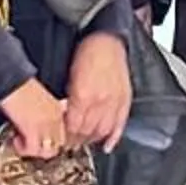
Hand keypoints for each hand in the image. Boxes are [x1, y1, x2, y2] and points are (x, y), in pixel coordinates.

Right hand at [0, 80, 68, 159]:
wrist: (12, 80)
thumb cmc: (21, 88)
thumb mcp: (39, 103)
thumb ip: (43, 115)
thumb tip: (35, 127)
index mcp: (59, 110)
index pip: (64, 134)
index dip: (51, 141)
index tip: (40, 141)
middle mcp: (56, 118)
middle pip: (59, 144)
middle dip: (44, 148)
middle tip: (30, 144)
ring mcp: (46, 124)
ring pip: (49, 151)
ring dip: (34, 151)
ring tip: (23, 143)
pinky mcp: (33, 128)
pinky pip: (33, 149)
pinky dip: (24, 150)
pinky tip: (17, 141)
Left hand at [62, 32, 132, 148]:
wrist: (106, 40)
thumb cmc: (86, 54)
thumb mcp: (69, 78)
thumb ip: (67, 100)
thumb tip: (63, 118)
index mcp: (83, 96)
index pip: (73, 127)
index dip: (65, 136)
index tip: (60, 139)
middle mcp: (101, 101)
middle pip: (87, 132)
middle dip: (76, 141)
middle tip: (69, 145)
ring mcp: (115, 101)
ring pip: (103, 131)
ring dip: (92, 140)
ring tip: (84, 143)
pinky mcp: (125, 99)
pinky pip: (120, 123)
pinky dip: (114, 137)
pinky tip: (107, 145)